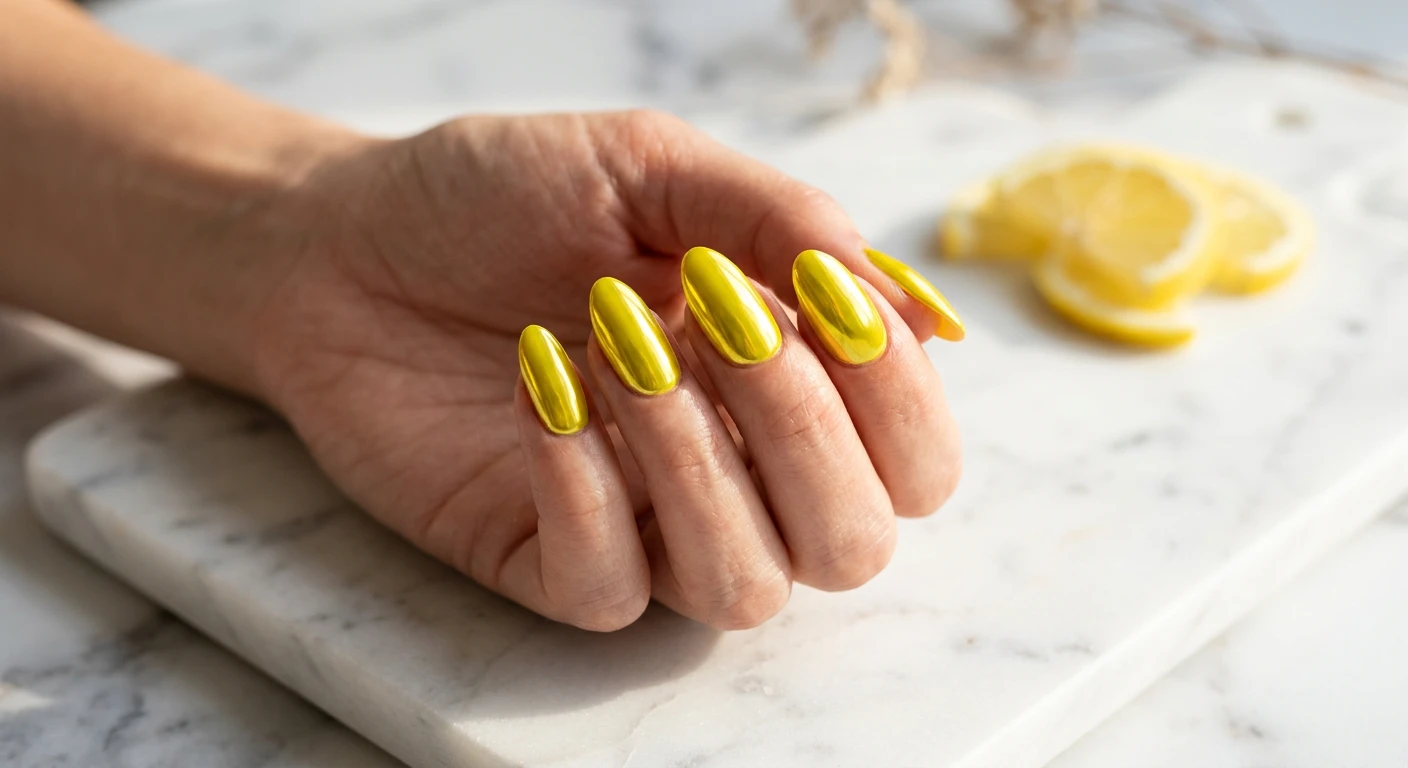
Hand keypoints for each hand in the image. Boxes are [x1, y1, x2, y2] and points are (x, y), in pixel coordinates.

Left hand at [253, 110, 962, 630]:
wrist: (347, 241)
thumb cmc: (506, 196)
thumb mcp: (655, 169)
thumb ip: (784, 225)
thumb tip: (912, 312)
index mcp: (793, 384)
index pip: (917, 460)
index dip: (896, 397)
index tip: (814, 297)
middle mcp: (740, 473)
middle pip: (854, 545)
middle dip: (799, 430)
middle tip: (707, 317)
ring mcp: (648, 527)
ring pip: (745, 585)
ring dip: (692, 459)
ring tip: (607, 344)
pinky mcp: (550, 561)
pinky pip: (611, 587)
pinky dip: (584, 484)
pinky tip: (538, 387)